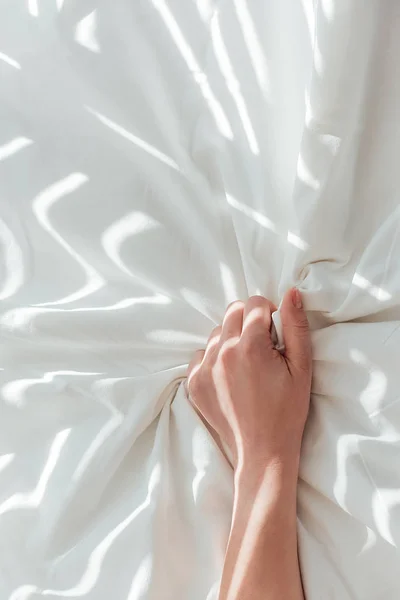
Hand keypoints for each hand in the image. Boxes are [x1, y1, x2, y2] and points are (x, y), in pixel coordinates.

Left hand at [186, 289, 311, 471]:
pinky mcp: (194, 382)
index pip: (255, 303)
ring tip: (247, 364)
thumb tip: (292, 292)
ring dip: (231, 338)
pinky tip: (231, 376)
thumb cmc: (288, 409)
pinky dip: (215, 358)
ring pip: (216, 332)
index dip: (269, 314)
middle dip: (249, 321)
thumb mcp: (301, 367)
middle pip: (232, 312)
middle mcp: (223, 352)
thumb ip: (296, 325)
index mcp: (251, 345)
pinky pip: (201, 354)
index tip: (275, 334)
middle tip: (262, 346)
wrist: (263, 450)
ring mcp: (204, 367)